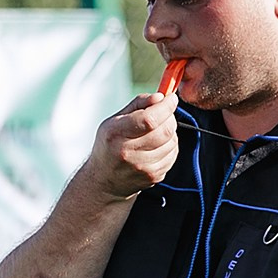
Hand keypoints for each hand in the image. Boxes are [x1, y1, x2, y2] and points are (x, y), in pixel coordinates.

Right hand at [80, 89, 178, 204]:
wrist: (105, 180)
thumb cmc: (110, 144)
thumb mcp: (115, 120)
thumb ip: (138, 104)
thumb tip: (160, 97)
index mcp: (116, 133)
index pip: (149, 119)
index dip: (165, 107)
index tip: (171, 99)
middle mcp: (128, 153)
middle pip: (165, 131)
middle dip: (170, 117)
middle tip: (164, 114)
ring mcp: (142, 168)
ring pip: (172, 142)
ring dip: (170, 132)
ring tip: (157, 132)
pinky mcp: (153, 176)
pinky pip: (173, 155)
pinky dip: (170, 146)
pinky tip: (157, 146)